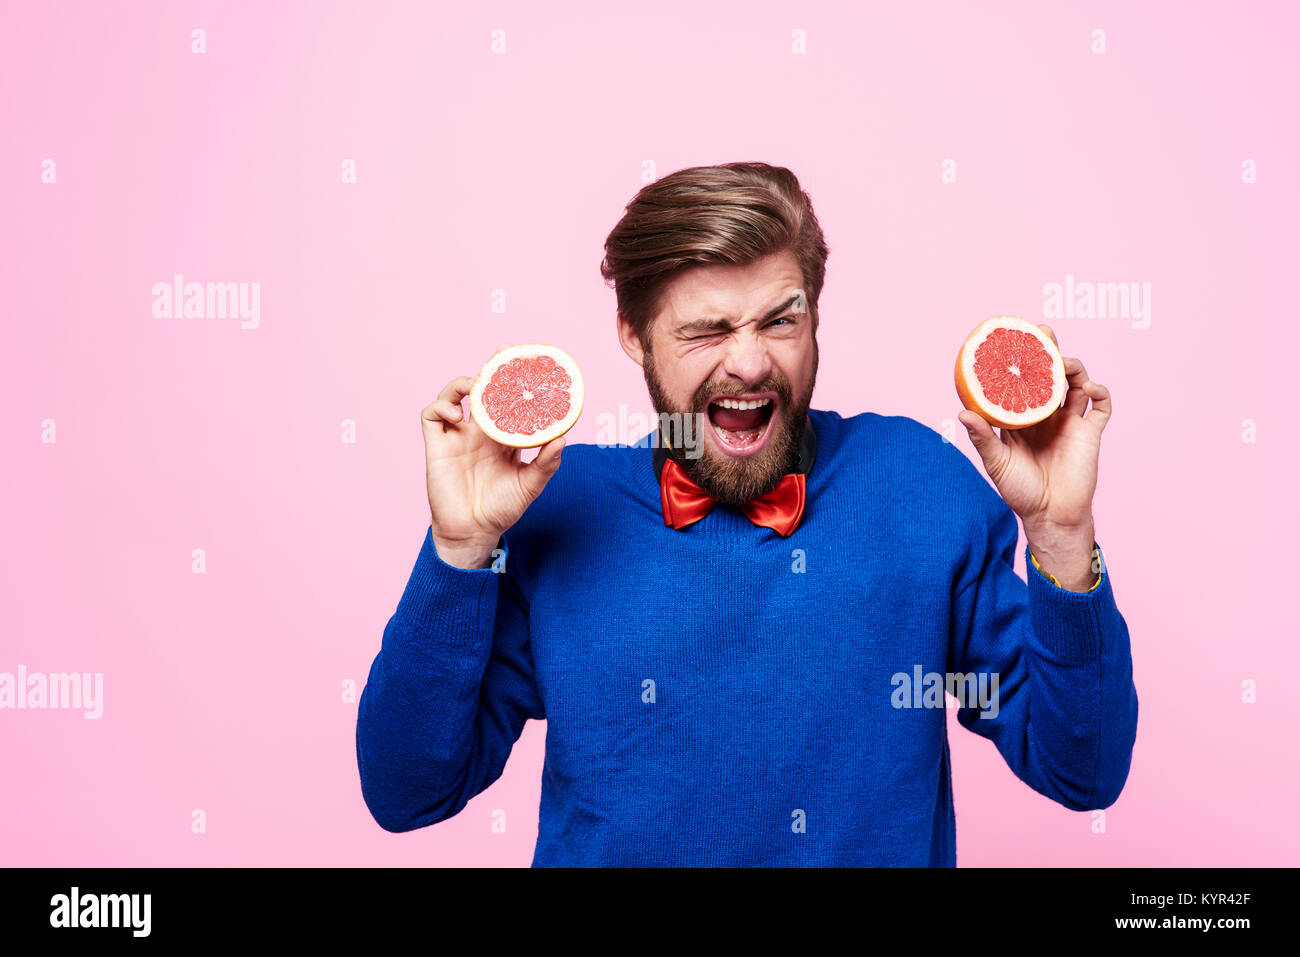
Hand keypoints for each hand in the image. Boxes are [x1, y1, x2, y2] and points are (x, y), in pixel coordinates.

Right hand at [422, 368, 564, 568]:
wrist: (473, 532)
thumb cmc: (501, 509)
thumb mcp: (530, 485)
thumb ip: (546, 463)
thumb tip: (563, 439)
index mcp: (503, 437)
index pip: (510, 401)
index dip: (517, 382)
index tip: (530, 364)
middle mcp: (480, 431)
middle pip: (483, 390)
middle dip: (491, 370)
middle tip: (503, 353)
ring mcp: (457, 436)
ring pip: (454, 396)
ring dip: (462, 383)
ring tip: (475, 385)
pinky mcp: (437, 445)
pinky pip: (431, 415)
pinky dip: (441, 406)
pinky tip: (456, 414)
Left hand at [957, 324, 1109, 533]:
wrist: (1050, 515)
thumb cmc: (1020, 491)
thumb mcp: (997, 462)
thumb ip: (982, 437)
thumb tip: (962, 412)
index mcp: (1022, 418)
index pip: (1020, 382)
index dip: (1019, 361)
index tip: (1012, 339)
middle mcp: (1046, 415)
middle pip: (1049, 375)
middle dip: (1049, 351)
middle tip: (1043, 331)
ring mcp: (1069, 421)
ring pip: (1075, 383)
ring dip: (1072, 368)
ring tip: (1063, 362)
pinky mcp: (1090, 432)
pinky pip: (1100, 405)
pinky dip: (1099, 391)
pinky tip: (1088, 386)